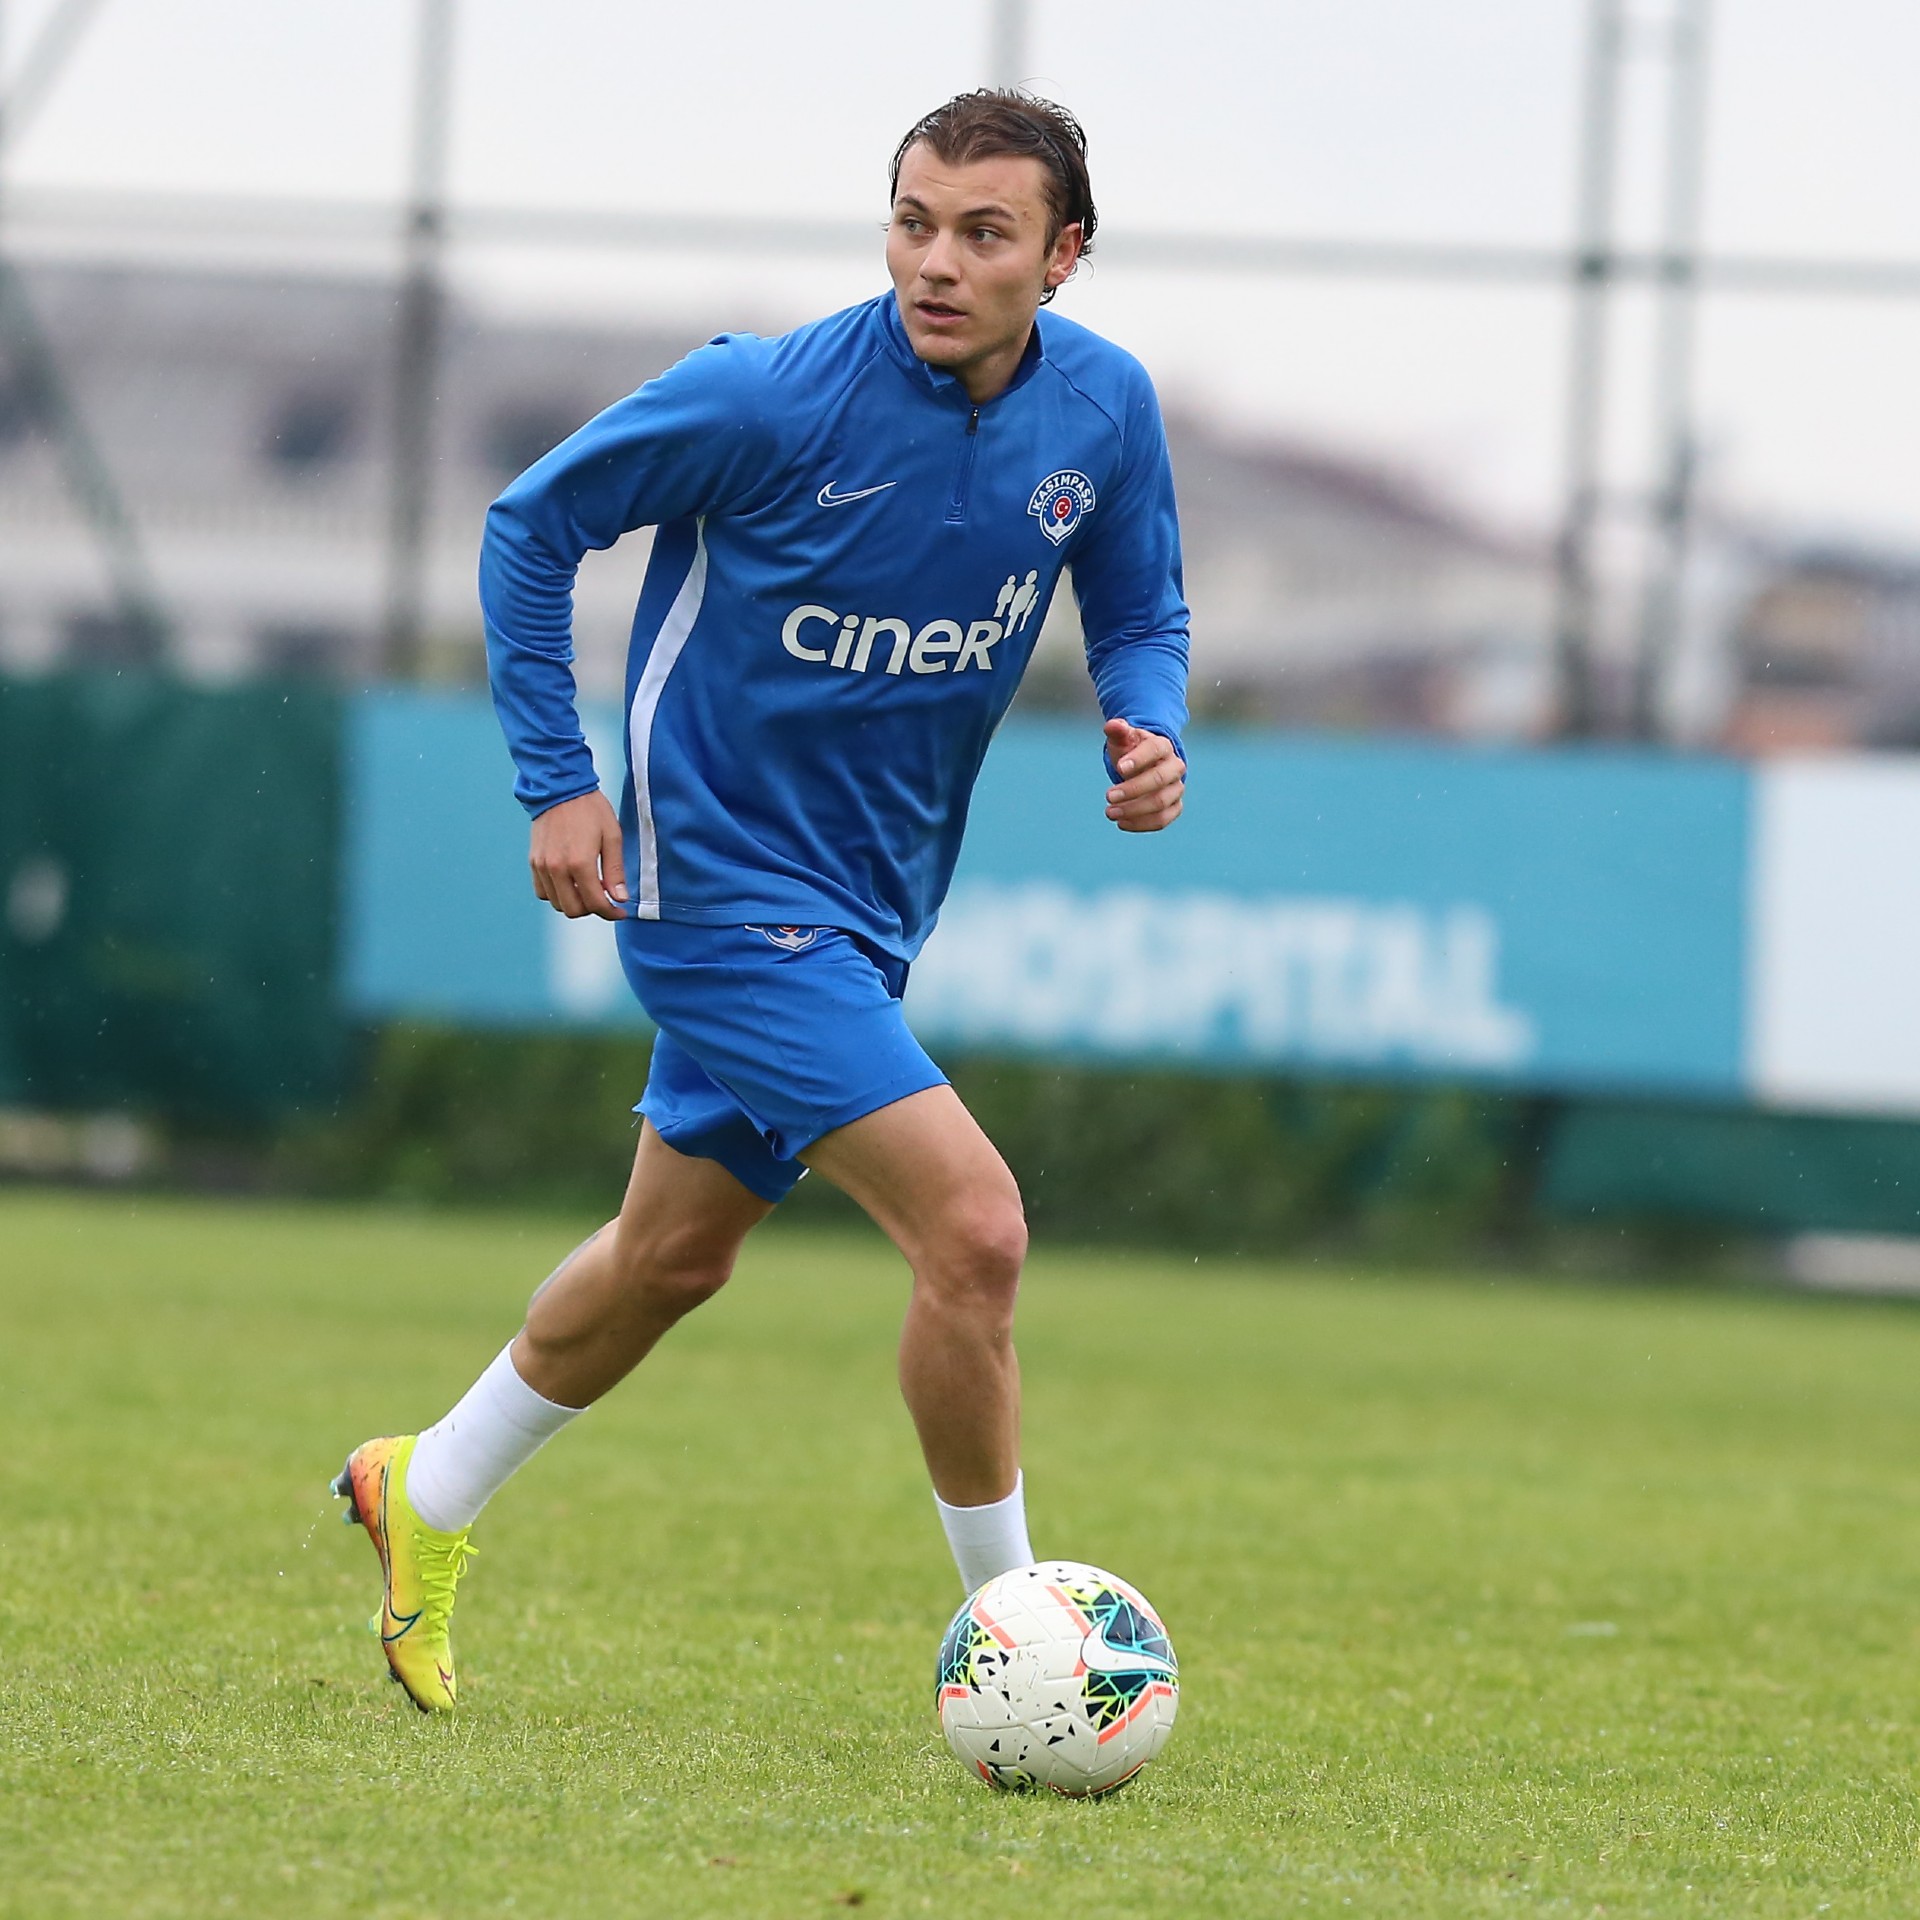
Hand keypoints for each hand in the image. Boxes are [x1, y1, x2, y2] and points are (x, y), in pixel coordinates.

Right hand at [530, 789, 627, 918]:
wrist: (560, 788)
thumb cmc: (590, 809)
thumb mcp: (612, 837)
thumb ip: (615, 871)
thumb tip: (619, 898)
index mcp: (580, 862)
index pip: (595, 903)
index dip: (610, 912)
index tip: (620, 911)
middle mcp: (557, 868)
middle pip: (573, 910)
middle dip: (592, 909)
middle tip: (604, 898)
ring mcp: (542, 866)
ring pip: (557, 903)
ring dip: (575, 903)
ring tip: (588, 888)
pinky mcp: (534, 862)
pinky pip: (543, 892)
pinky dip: (557, 894)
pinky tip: (571, 883)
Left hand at [1102, 719, 1184, 832]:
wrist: (1146, 765)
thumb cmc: (1132, 750)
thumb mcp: (1124, 739)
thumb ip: (1118, 731)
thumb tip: (1113, 725)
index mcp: (1163, 746)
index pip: (1155, 750)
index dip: (1139, 759)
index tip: (1119, 768)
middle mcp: (1175, 767)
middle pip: (1159, 780)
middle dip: (1133, 789)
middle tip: (1108, 796)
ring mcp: (1177, 788)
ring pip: (1161, 803)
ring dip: (1134, 810)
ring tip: (1109, 813)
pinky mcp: (1174, 807)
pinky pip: (1163, 820)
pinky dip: (1142, 824)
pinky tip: (1122, 823)